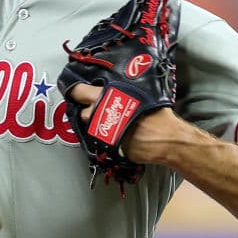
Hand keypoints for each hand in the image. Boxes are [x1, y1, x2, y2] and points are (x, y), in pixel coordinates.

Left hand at [65, 83, 180, 164]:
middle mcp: (100, 114)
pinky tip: (119, 135)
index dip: (74, 91)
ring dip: (99, 125)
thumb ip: (121, 92)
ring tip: (115, 124)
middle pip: (84, 112)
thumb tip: (114, 90)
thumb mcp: (140, 93)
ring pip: (91, 128)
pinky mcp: (106, 147)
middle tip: (104, 110)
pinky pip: (101, 140)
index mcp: (107, 96)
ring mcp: (102, 132)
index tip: (71, 91)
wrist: (165, 139)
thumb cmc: (157, 115)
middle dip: (91, 112)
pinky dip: (106, 138)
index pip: (78, 91)